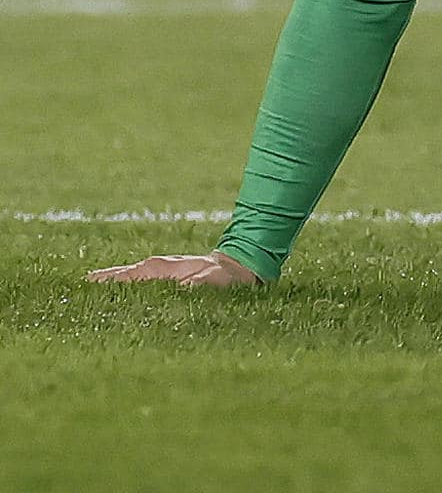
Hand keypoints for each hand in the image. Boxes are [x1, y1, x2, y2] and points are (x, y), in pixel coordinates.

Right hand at [86, 251, 261, 286]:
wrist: (235, 268)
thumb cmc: (224, 276)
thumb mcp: (213, 281)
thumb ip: (198, 284)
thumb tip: (184, 288)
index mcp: (159, 269)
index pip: (123, 277)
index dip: (104, 283)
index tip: (81, 288)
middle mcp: (152, 269)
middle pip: (116, 279)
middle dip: (96, 288)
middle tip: (72, 299)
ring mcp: (155, 275)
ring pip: (123, 282)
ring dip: (105, 291)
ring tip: (82, 303)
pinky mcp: (159, 281)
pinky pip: (133, 287)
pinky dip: (119, 292)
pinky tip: (108, 305)